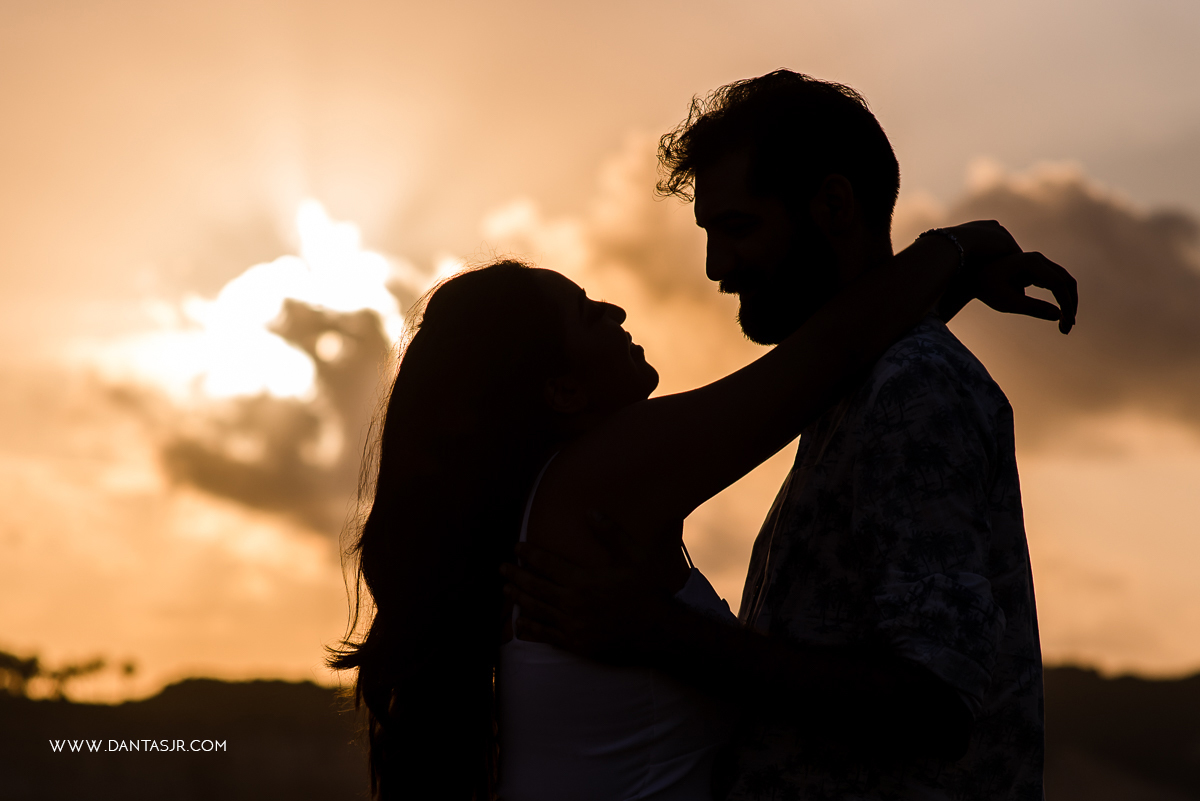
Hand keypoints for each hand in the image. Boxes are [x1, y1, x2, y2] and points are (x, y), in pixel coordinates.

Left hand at [500, 513, 666, 662]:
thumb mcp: (635, 556)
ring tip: (505, 591)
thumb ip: (611, 534)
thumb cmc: (647, 589)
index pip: (546, 564)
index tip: (516, 547)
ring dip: (519, 599)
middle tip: (502, 568)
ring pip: (537, 610)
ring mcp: (574, 625)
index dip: (528, 554)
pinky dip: (531, 628)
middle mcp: (574, 603)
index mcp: (584, 580)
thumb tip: (591, 512)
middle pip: (535, 588)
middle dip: (515, 576)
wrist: (659, 628)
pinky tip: (520, 624)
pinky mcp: (577, 642)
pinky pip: (547, 634)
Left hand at [932, 220, 1077, 332]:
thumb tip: (1058, 316)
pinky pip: (1056, 283)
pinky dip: (1060, 299)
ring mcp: (1039, 263)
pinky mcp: (1036, 270)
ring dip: (1068, 302)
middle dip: (1070, 304)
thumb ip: (1032, 308)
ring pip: (1064, 282)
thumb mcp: (1007, 302)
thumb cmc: (986, 288)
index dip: (1065, 303)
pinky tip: (1059, 316)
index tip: (1066, 323)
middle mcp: (1038, 259)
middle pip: (1066, 280)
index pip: (1058, 283)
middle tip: (1067, 327)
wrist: (972, 277)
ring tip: (1065, 325)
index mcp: (1031, 263)